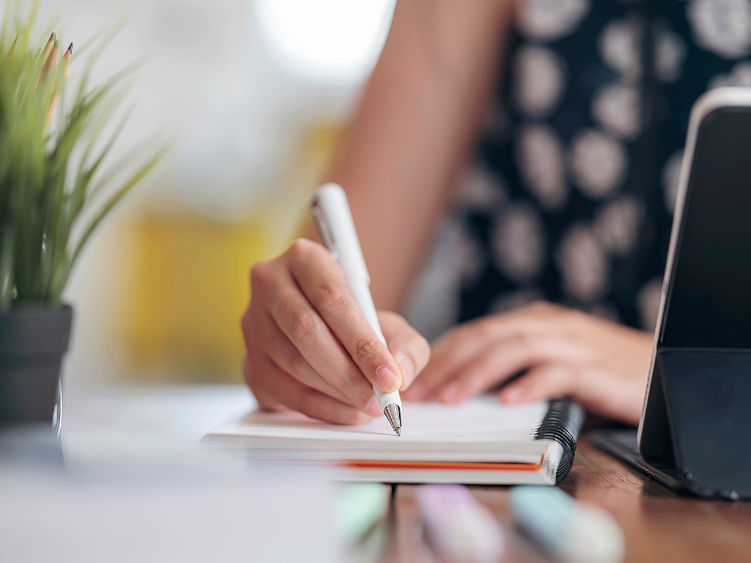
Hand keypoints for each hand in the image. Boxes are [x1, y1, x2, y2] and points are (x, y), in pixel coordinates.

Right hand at [241, 239, 429, 423]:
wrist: (324, 334)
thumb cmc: (356, 324)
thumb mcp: (391, 325)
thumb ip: (407, 346)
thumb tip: (401, 372)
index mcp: (305, 258)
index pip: (332, 297)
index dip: (362, 341)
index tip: (389, 376)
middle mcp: (270, 284)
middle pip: (306, 329)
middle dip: (348, 372)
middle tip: (379, 398)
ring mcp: (253, 323)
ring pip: (293, 362)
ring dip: (336, 392)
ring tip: (368, 406)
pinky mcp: (250, 361)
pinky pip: (284, 390)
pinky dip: (320, 408)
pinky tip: (346, 412)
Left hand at [403, 302, 652, 423]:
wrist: (667, 367)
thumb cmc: (602, 370)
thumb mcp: (552, 360)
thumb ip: (515, 367)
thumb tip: (463, 390)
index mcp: (533, 321)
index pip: (476, 332)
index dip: (441, 355)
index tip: (414, 380)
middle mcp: (548, 325)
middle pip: (486, 336)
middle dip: (447, 364)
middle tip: (418, 393)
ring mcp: (572, 343)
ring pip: (514, 349)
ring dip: (477, 374)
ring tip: (451, 399)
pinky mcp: (595, 367)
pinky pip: (556, 372)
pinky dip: (529, 385)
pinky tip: (508, 402)